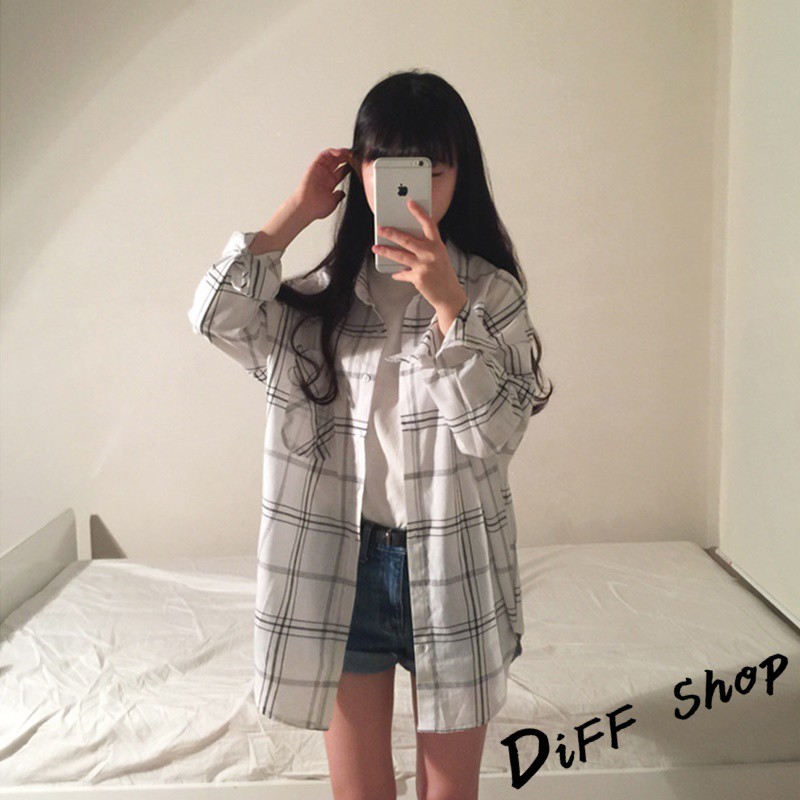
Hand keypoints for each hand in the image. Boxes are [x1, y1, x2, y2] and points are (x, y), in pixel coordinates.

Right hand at [291, 148, 353, 221]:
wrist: (306, 207)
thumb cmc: (316, 207)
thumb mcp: (333, 202)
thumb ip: (338, 196)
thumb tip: (343, 193)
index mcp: (330, 183)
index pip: (342, 171)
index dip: (350, 166)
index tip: (357, 164)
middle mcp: (325, 175)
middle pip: (337, 162)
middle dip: (346, 158)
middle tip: (355, 156)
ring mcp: (320, 170)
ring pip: (331, 157)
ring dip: (340, 153)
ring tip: (348, 153)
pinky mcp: (314, 166)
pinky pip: (323, 155)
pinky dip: (331, 152)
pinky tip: (339, 153)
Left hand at [372, 200, 467, 330]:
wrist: (449, 295)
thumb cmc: (444, 275)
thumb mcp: (439, 257)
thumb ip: (426, 248)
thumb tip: (406, 243)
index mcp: (438, 245)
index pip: (428, 224)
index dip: (419, 212)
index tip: (410, 203)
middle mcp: (431, 253)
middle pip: (407, 239)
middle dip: (391, 233)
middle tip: (380, 229)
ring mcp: (424, 266)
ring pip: (400, 255)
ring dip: (386, 251)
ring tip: (376, 248)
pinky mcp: (417, 278)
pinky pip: (403, 273)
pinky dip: (398, 274)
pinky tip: (394, 273)